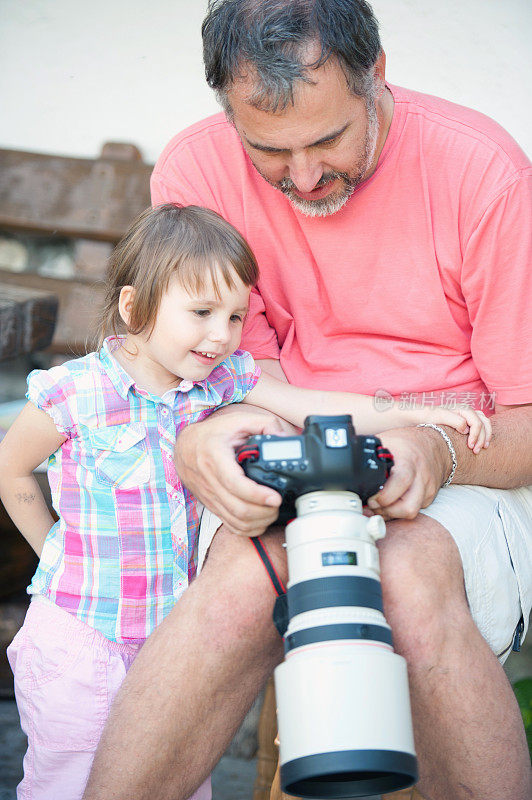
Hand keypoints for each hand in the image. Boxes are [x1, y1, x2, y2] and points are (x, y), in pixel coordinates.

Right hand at [175, 408, 285, 535]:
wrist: (184, 447)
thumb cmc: (212, 434)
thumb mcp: (237, 420)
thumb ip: (264, 424)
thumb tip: (284, 438)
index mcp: (215, 457)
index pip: (235, 484)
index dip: (257, 495)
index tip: (275, 497)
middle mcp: (210, 480)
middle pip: (238, 508)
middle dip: (263, 512)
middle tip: (278, 503)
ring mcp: (210, 496)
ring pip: (235, 521)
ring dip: (258, 522)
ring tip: (272, 511)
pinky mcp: (212, 505)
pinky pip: (230, 525)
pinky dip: (247, 528)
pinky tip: (260, 520)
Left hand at [367, 426, 449, 519]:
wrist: (435, 443)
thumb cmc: (407, 442)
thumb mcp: (387, 442)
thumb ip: (372, 456)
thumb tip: (348, 465)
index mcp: (408, 461)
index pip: (400, 482)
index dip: (383, 496)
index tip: (370, 498)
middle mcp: (420, 476)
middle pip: (407, 506)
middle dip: (386, 510)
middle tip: (372, 504)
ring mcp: (427, 488)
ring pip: (412, 512)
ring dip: (393, 514)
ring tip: (381, 506)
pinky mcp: (431, 495)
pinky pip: (416, 510)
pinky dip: (401, 511)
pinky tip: (392, 504)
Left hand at [423, 404, 491, 453]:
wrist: (416, 417)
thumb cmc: (426, 416)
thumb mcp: (437, 417)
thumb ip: (454, 420)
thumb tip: (466, 428)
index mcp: (461, 409)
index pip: (477, 422)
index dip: (476, 435)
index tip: (470, 447)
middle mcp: (465, 411)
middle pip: (483, 422)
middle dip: (482, 437)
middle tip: (475, 451)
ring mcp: (465, 416)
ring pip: (484, 422)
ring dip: (486, 435)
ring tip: (483, 448)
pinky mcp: (464, 422)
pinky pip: (479, 424)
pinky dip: (483, 433)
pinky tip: (481, 442)